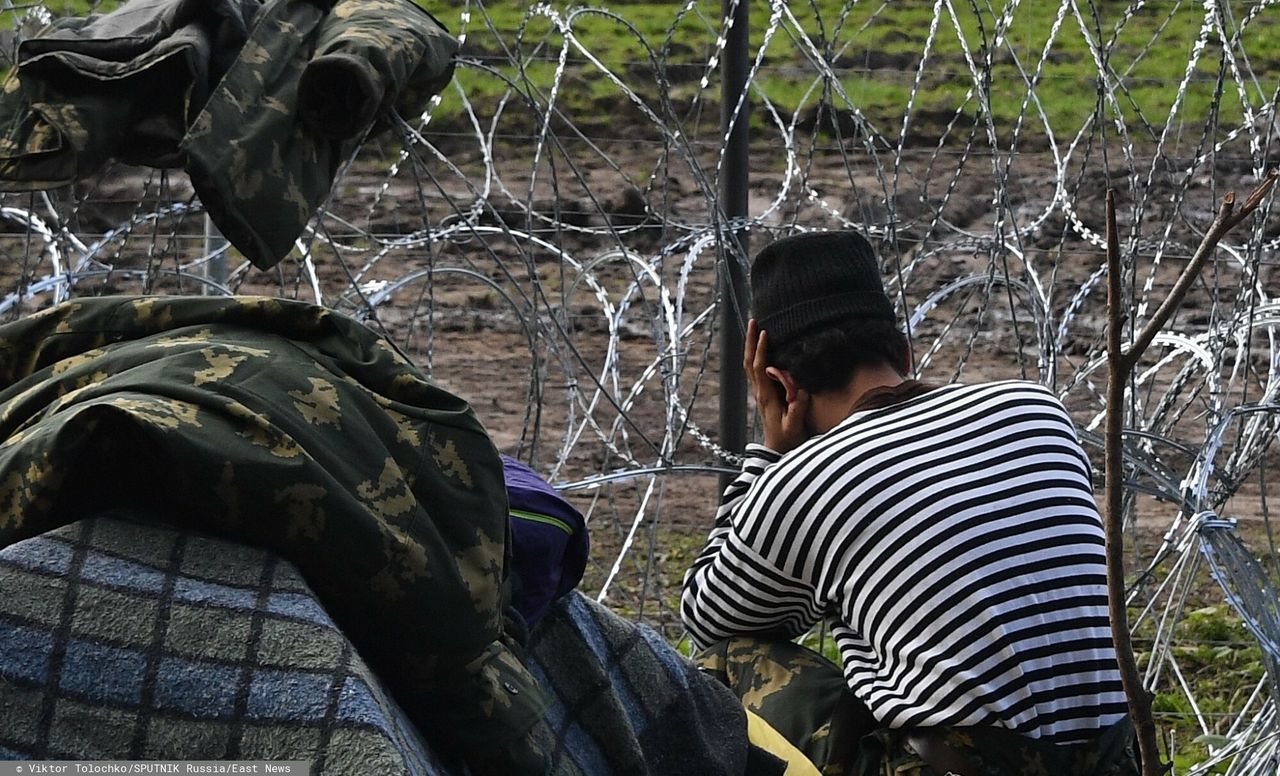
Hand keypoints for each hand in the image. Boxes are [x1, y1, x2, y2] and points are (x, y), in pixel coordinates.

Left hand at [745, 319, 810, 453]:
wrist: (778, 449)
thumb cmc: (787, 438)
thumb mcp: (794, 427)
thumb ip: (796, 410)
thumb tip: (799, 391)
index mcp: (766, 396)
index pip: (759, 368)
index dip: (760, 350)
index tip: (764, 333)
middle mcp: (760, 391)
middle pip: (749, 362)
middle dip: (749, 341)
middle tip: (752, 321)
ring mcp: (760, 392)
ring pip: (750, 365)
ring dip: (750, 345)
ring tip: (754, 327)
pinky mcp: (764, 393)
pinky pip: (756, 370)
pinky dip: (756, 355)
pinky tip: (761, 346)